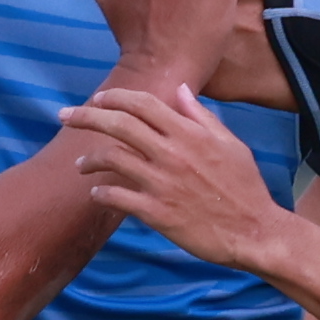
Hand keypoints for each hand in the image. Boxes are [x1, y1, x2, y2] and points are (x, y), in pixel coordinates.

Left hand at [57, 84, 286, 268]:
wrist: (254, 230)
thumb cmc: (244, 186)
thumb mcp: (230, 144)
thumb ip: (201, 116)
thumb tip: (180, 89)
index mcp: (190, 133)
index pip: (142, 103)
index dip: (114, 97)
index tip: (96, 100)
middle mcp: (172, 154)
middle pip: (118, 124)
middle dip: (86, 116)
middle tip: (65, 116)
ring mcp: (162, 183)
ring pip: (112, 159)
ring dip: (89, 159)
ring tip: (81, 165)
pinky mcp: (157, 213)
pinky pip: (117, 197)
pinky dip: (101, 193)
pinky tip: (97, 193)